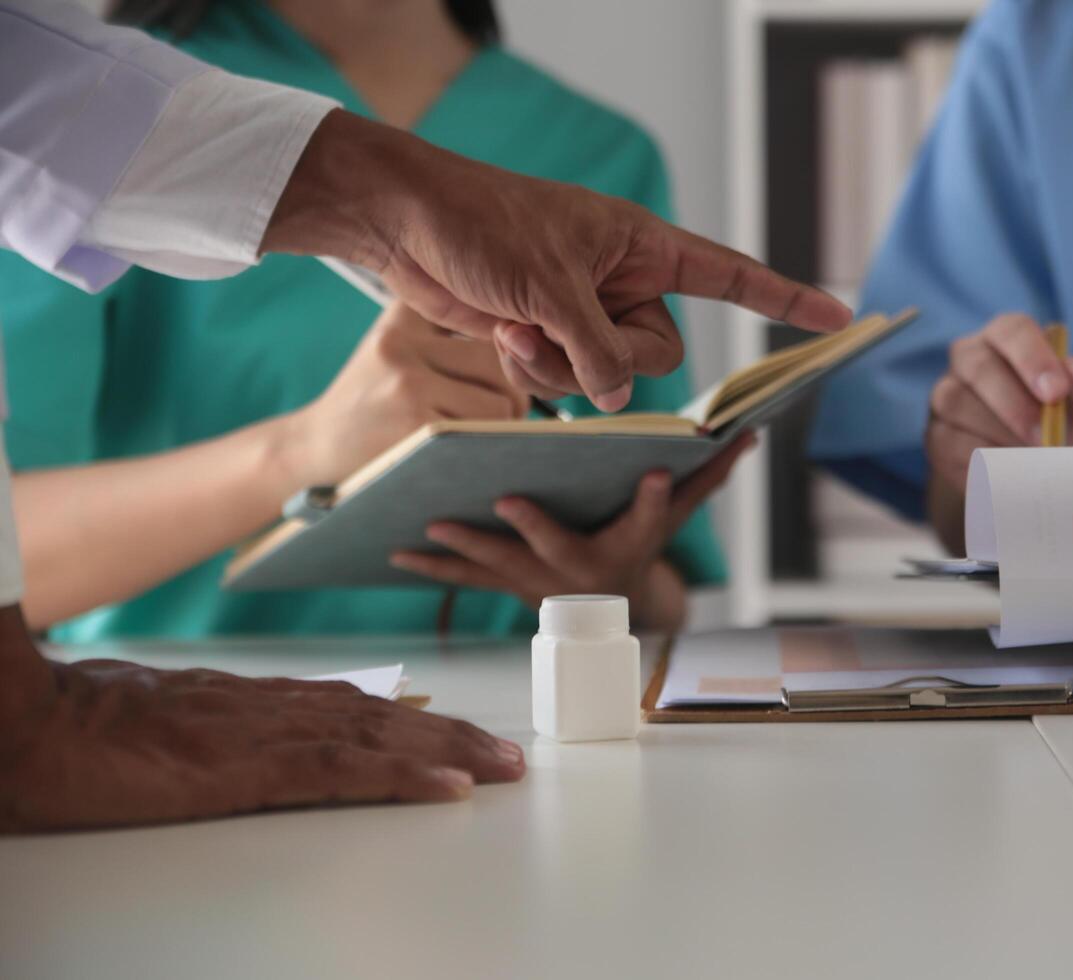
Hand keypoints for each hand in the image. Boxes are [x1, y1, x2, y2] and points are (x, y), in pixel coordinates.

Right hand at [0, 643, 523, 831]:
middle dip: (450, 734)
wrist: (29, 720)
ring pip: (379, 736)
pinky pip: (344, 770)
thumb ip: (203, 730)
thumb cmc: (76, 726)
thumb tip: (228, 745)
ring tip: (501, 767)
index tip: (453, 735)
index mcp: (248, 701)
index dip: (410, 720)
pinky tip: (448, 786)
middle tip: (506, 756)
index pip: (349, 705)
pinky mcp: (248, 766)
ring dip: (448, 751)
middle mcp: (269, 706)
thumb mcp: (153, 725)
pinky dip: (402, 774)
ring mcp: (264, 732)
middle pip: (381, 716)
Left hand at [263, 111, 851, 412]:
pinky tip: (501, 333)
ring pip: (607, 377)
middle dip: (612, 357)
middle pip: (659, 353)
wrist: (405, 224)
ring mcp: (584, 311)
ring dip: (561, 365)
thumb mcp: (553, 289)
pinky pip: (566, 379)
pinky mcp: (546, 335)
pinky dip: (535, 368)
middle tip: (562, 326)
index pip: (730, 275)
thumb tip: (616, 401)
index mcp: (643, 246)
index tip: (835, 317)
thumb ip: (599, 352)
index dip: (783, 298)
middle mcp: (622, 281)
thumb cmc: (483, 224)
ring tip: (518, 325)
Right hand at [281, 302, 528, 487]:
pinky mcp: (414, 426)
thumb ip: (443, 325)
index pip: (483, 320)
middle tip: (501, 410)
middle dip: (513, 391)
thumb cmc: (368, 401)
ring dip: (504, 424)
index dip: (506, 347)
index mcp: (402, 319)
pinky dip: (488, 445)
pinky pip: (486, 432)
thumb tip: (523, 335)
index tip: (506, 362)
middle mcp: (401, 343)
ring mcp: (406, 385)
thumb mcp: (391, 345)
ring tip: (482, 432)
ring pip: (503, 400)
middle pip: (501, 361)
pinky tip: (469, 450)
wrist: (312, 449)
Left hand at [389, 433, 756, 628]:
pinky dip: (431, 566)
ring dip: (464, 547)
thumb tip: (750, 433)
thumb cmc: (640, 545)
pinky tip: (394, 550)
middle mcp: (580, 571)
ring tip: (429, 525)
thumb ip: (709, 473)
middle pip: (557, 548)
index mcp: (625, 545)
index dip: (657, 499)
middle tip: (508, 501)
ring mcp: (537, 582)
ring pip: (499, 564)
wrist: (607, 611)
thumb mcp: (680, 513)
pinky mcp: (504, 584)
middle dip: (534, 527)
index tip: (659, 474)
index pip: (649, 520)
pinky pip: (464, 578)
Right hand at [926, 313, 1072, 492]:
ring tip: (1031, 458)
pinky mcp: (937, 434)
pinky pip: (949, 441)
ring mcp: (946, 394)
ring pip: (958, 403)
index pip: (1012, 330)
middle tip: (1046, 439)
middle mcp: (970, 357)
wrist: (1041, 472)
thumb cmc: (1067, 422)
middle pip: (979, 366)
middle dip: (1014, 405)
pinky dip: (981, 459)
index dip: (1032, 358)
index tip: (1056, 393)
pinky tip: (1007, 469)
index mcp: (1008, 337)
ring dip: (999, 435)